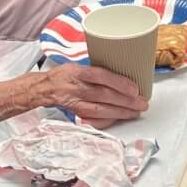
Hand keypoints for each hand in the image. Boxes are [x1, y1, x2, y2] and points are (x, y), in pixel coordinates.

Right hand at [28, 64, 148, 127]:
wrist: (44, 88)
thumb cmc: (65, 76)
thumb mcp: (78, 66)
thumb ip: (97, 71)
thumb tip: (122, 74)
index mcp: (78, 72)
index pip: (101, 76)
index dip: (119, 83)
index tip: (134, 88)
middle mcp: (76, 87)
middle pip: (104, 95)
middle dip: (126, 101)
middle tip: (141, 103)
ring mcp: (75, 102)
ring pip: (101, 109)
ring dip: (120, 112)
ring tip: (135, 112)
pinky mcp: (75, 113)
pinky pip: (93, 119)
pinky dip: (107, 120)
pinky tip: (118, 119)